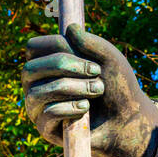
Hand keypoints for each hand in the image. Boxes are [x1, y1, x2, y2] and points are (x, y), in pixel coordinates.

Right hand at [22, 26, 157, 156]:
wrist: (127, 119)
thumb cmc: (116, 85)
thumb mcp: (109, 59)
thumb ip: (91, 42)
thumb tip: (70, 28)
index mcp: (49, 63)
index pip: (33, 48)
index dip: (55, 46)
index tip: (86, 53)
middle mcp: (38, 84)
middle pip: (30, 69)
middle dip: (64, 66)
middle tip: (96, 71)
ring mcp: (39, 107)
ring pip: (39, 92)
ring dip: (74, 88)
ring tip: (97, 90)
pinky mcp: (45, 128)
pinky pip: (48, 114)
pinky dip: (71, 108)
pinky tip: (86, 109)